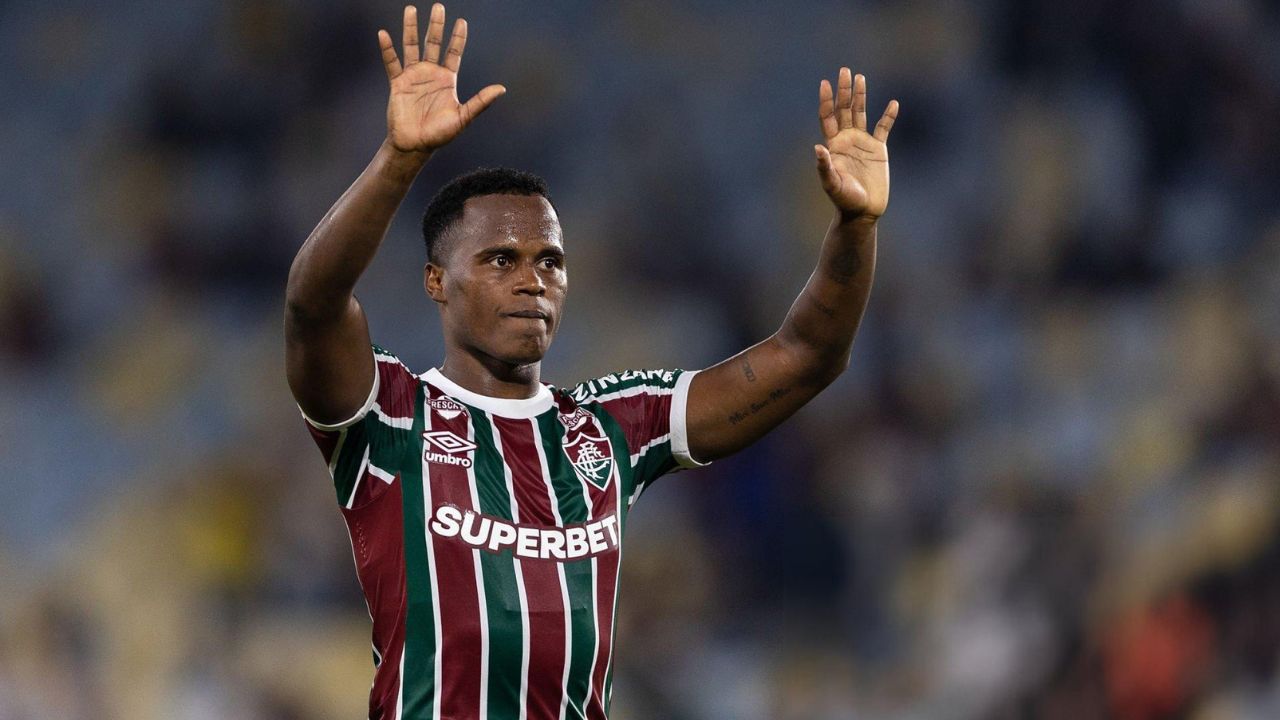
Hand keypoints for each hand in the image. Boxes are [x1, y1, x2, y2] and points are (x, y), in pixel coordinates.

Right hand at [378, 4, 505, 152]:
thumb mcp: (464, 117)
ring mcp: (413, 77)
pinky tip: (384, 33)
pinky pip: (392, 63)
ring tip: (411, 9)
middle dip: (436, 25)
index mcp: (447, 79)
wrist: (415, 145)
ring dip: (411, 28)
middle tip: (439, 7)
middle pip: (433, 43)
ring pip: (412, 47)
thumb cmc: (440, 134)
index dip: (457, 37)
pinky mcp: (397, 83)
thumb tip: (502, 89)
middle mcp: (430, 74)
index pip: (453, 53)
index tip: (461, 22)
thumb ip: (480, 101)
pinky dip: (387, 49)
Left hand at [814, 68, 897, 219]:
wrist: (863, 211)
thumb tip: (818, 148)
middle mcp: (846, 140)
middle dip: (844, 90)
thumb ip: (825, 167)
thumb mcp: (832, 184)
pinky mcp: (878, 149)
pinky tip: (893, 103)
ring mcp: (862, 143)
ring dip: (860, 96)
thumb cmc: (844, 200)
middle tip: (844, 70)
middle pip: (844, 109)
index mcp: (833, 145)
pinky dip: (888, 116)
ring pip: (861, 113)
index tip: (824, 83)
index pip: (828, 117)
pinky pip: (883, 128)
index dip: (826, 100)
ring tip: (860, 77)